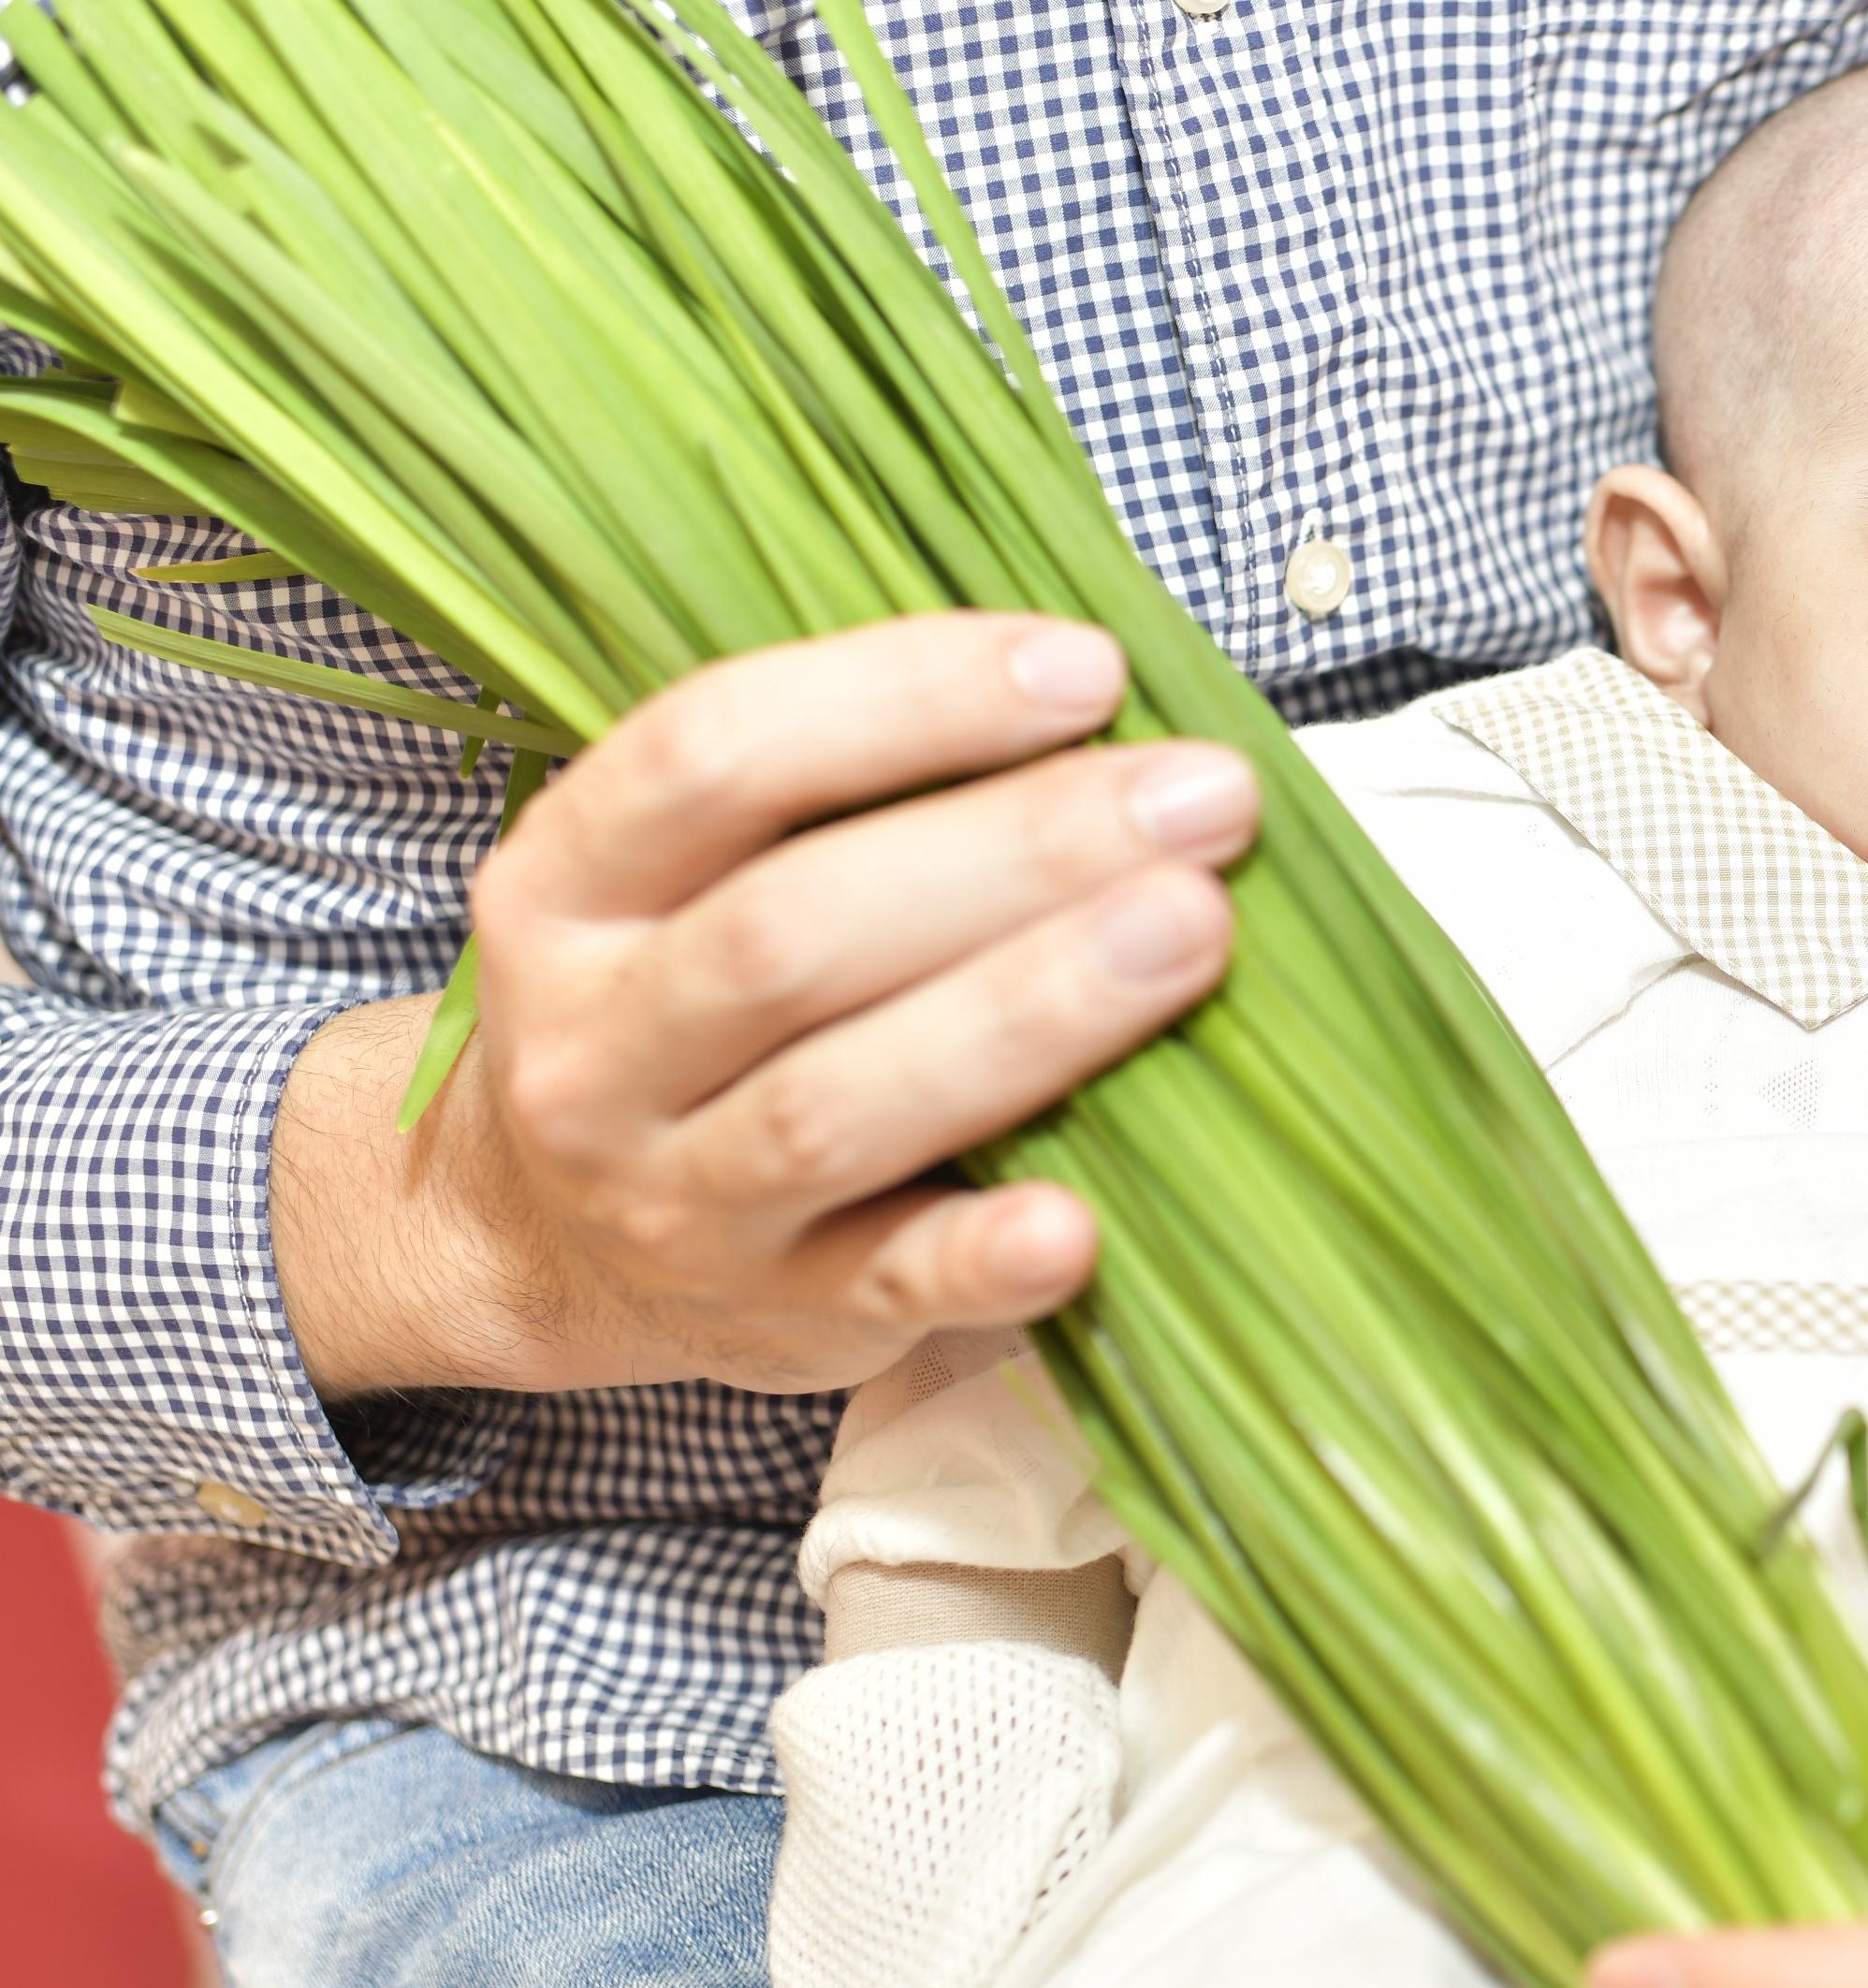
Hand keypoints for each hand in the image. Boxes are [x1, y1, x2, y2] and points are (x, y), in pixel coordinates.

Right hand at [272, 615, 1257, 1396]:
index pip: (712, 755)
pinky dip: (983, 1260)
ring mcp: (672, 1198)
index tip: (1091, 669)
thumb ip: (852, 794)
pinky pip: (883, 1290)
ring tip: (1197, 928)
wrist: (545, 1239)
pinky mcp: (776, 1317)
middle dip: (1017, 850)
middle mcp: (592, 1046)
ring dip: (1028, 1012)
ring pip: (833, 1106)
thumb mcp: (694, 875)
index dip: (905, 698)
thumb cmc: (693, 1007)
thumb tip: (1101, 708)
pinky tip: (1082, 1222)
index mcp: (568, 888)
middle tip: (1204, 797)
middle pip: (790, 933)